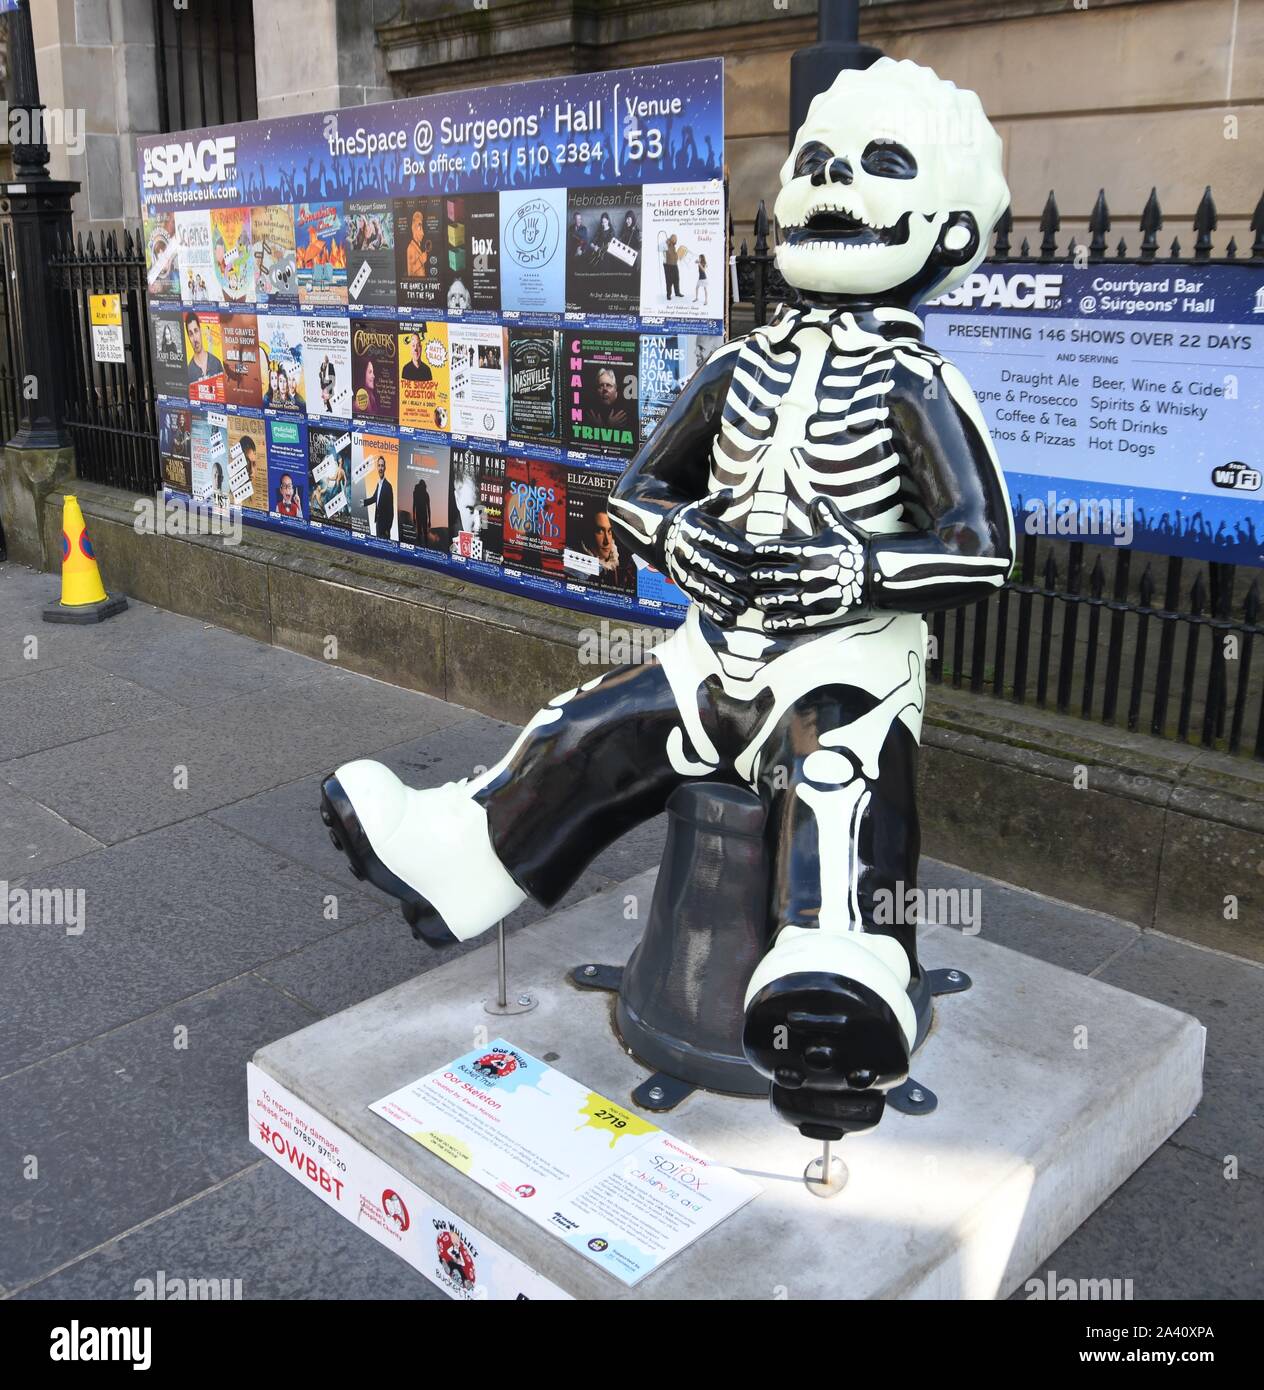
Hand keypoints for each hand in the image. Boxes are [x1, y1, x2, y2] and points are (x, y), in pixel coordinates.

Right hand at [661, 492, 757, 626]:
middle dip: (729, 576)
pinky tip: (728, 620)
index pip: (714, 540)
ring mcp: (682, 572)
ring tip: (743, 606)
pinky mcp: (683, 587)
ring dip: (723, 598)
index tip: (752, 554)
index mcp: (691, 531)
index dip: (733, 547)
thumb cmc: (691, 522)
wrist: (659, 537)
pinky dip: (712, 611)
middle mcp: (685, 552)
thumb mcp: (699, 508)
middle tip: (750, 584)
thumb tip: (728, 493)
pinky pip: (698, 601)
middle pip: (708, 566)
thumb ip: (715, 502)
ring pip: (703, 587)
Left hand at [751, 497, 869, 631]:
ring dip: (762, 599)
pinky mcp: (813, 616)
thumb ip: (824, 512)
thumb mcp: (840, 526)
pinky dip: (774, 622)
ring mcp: (806, 597)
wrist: (877, 578)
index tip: (758, 554)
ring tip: (760, 598)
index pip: (769, 550)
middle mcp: (802, 574)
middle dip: (757, 576)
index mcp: (804, 551)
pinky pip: (786, 622)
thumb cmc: (857, 550)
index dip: (760, 552)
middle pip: (764, 576)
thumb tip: (815, 500)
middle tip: (754, 577)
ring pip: (770, 600)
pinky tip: (769, 620)